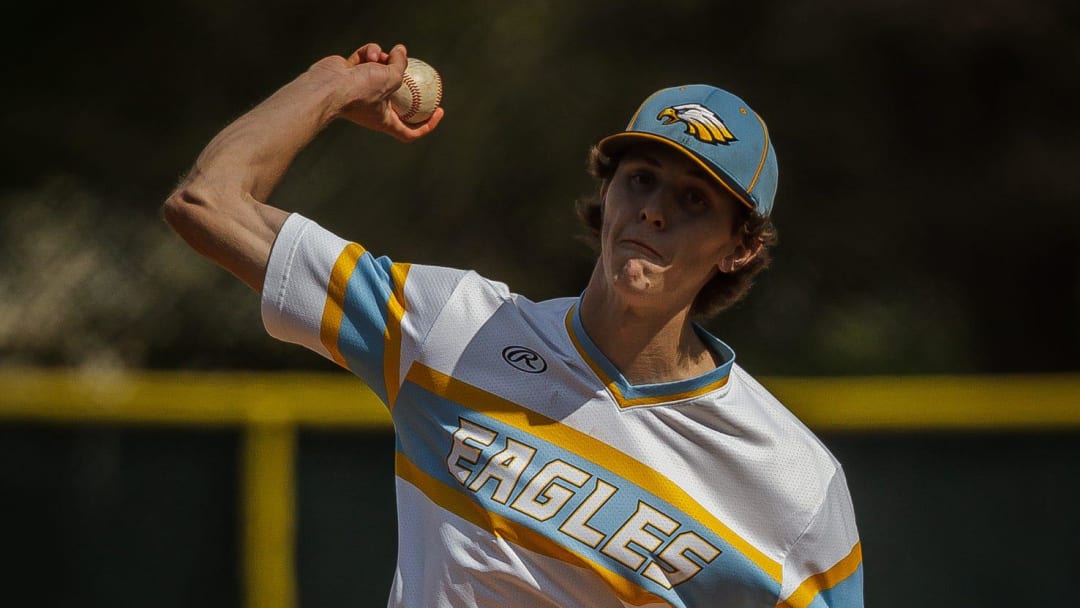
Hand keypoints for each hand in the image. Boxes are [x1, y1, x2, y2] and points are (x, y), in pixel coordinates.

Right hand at [309, 43, 443, 141]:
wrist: (328, 86)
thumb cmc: (360, 90)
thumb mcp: (391, 78)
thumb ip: (401, 65)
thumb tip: (402, 51)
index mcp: (385, 121)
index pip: (409, 132)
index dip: (427, 125)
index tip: (439, 110)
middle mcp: (373, 108)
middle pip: (396, 95)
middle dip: (402, 78)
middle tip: (410, 65)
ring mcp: (360, 90)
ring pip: (380, 71)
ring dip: (384, 59)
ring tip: (382, 56)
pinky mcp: (350, 74)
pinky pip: (366, 60)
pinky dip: (369, 54)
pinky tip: (370, 52)